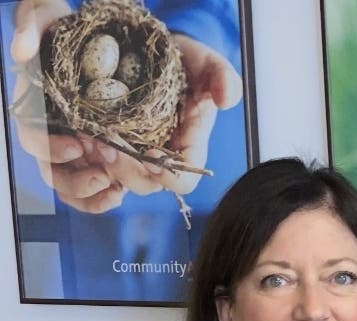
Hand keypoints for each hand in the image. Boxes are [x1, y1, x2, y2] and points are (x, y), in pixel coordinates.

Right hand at [9, 0, 127, 211]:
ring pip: (72, 184)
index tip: (76, 145)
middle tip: (103, 177)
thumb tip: (21, 50)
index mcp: (35, 108)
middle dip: (75, 180)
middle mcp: (50, 131)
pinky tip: (121, 192)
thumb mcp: (43, 15)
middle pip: (51, 171)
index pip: (33, 137)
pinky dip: (103, 194)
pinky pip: (92, 182)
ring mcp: (71, 144)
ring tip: (117, 191)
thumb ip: (30, 27)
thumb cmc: (60, 24)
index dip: (50, 147)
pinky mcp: (94, 151)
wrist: (87, 34)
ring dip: (91, 194)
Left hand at [67, 32, 242, 197]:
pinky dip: (85, 157)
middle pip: (145, 184)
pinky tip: (79, 135)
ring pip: (116, 179)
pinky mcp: (111, 144)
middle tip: (107, 143)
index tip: (152, 153)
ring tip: (88, 137)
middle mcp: (161, 156)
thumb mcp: (207, 62)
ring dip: (101, 164)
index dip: (167, 174)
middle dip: (125, 169)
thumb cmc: (185, 60)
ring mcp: (134, 153)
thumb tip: (226, 100)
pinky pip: (95, 166)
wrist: (155, 50)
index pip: (182, 180)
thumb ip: (222, 77)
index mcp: (188, 147)